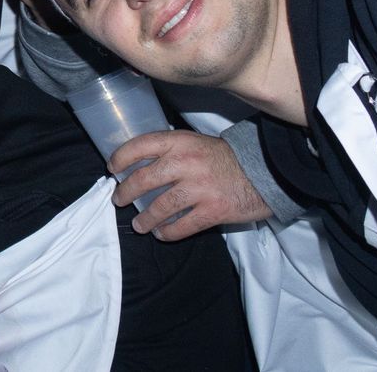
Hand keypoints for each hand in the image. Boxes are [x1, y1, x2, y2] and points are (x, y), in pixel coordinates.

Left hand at [109, 130, 271, 240]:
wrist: (264, 171)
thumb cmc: (226, 157)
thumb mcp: (195, 143)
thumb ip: (171, 151)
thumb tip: (142, 165)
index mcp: (179, 142)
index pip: (139, 146)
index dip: (120, 158)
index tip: (112, 169)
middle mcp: (185, 163)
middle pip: (143, 179)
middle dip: (125, 192)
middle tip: (118, 200)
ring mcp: (199, 188)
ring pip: (160, 206)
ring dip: (144, 218)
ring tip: (138, 225)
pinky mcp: (213, 211)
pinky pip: (183, 226)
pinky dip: (168, 232)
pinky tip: (162, 234)